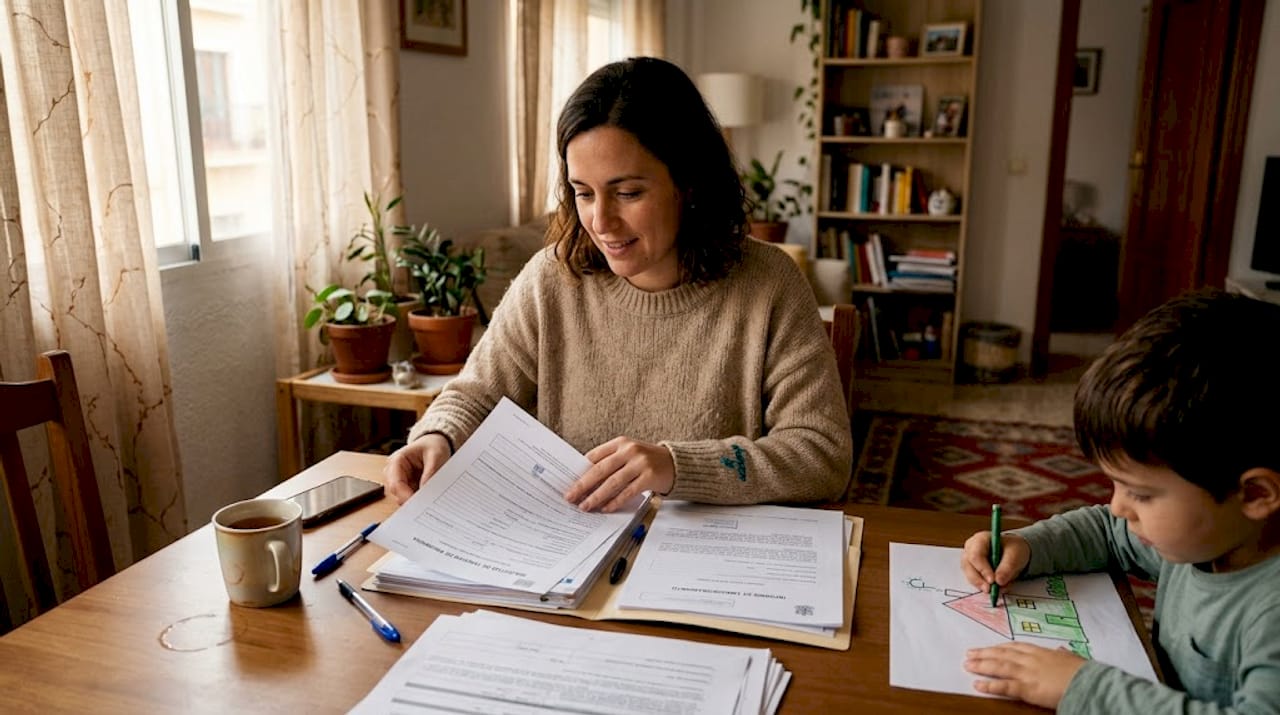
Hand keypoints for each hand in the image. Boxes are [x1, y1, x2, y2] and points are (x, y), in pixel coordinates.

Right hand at [383, 434, 451, 503]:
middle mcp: (394, 472)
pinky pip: (410, 498)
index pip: (395, 483)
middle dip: (411, 500)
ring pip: (402, 498)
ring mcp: (399, 481)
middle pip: (396, 494)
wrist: (434, 444)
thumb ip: (431, 472)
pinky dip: (419, 500)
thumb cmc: (433, 446)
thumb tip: (426, 490)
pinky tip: (429, 499)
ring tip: (430, 500)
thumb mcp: (436, 455)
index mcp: (397, 461)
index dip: (405, 496)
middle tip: (427, 505)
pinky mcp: (407, 487)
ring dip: (415, 501)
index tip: (418, 505)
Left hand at [565, 437, 674, 511]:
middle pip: (600, 469)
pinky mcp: (649, 476)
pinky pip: (628, 491)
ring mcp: (640, 463)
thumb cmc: (646, 461)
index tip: (568, 483)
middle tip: (570, 496)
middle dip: (583, 485)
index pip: (594, 456)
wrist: (675, 463)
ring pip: (612, 482)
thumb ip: (609, 463)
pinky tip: (605, 508)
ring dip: (596, 496)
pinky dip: (615, 501)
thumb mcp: (627, 455)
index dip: (579, 471)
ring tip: (585, 506)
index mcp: (620, 443)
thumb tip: (584, 481)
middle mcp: (629, 450)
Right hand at [961, 530, 1029, 591]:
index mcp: (980, 539)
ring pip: (969, 574)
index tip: (992, 580)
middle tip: (990, 590)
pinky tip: (993, 589)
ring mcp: (969, 559)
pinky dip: (983, 586)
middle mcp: (971, 548)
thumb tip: (998, 581)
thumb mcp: (1015, 555)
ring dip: (980, 584)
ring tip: (994, 591)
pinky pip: (973, 580)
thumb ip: (1007, 567)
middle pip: (968, 565)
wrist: (1014, 554)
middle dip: (979, 579)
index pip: (976, 554)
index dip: (982, 568)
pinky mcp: (972, 570)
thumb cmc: (1013, 549)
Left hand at [964, 642, 1085, 708]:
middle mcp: (1030, 659)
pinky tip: (977, 684)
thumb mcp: (1072, 658)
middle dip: (984, 653)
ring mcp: (1026, 673)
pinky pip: (1003, 686)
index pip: (1015, 647)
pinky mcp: (1027, 688)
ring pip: (998, 666)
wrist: (1089, 683)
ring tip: (967, 664)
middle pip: (1001, 654)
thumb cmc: (1083, 672)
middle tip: (970, 653)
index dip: (999, 647)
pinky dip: (989, 685)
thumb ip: (1063, 654)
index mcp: (1041, 652)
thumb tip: (1060, 650)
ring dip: (981, 665)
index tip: (989, 648)